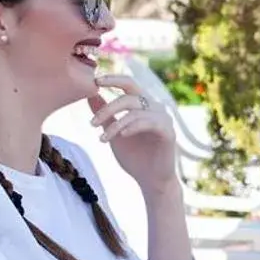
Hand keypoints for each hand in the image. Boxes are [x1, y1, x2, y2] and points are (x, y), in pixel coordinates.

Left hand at [87, 73, 177, 193]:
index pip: (129, 84)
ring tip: (102, 139)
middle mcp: (155, 107)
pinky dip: (132, 127)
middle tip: (92, 123)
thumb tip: (90, 94)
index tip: (95, 81)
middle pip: (130, 96)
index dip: (113, 79)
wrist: (150, 180)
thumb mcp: (114, 132)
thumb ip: (106, 114)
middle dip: (109, 107)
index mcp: (143, 105)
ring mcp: (163, 119)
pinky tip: (121, 136)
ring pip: (135, 111)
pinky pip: (148, 123)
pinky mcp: (168, 132)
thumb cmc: (134, 156)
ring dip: (115, 124)